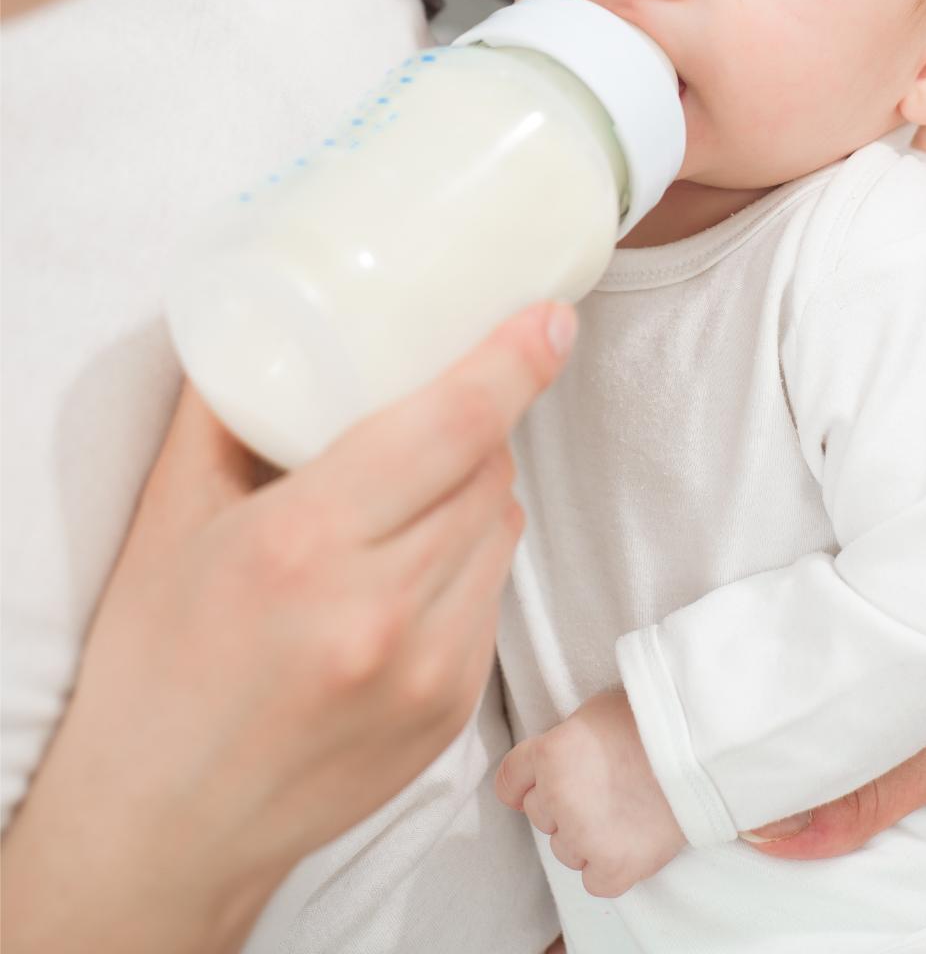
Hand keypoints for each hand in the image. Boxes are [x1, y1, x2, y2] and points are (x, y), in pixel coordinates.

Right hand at [1, 299, 576, 953]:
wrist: (159, 825)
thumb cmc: (154, 660)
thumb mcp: (170, 514)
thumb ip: (226, 406)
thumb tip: (275, 319)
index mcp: (306, 543)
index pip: (453, 426)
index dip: (513, 363)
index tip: (552, 320)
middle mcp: (379, 610)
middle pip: (488, 471)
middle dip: (478, 424)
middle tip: (435, 407)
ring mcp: (426, 672)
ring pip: (501, 530)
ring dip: (478, 492)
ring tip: (414, 492)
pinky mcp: (450, 717)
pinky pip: (492, 597)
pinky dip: (469, 561)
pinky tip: (412, 568)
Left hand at [497, 688, 685, 898]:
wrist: (704, 748)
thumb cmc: (652, 721)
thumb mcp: (595, 712)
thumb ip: (563, 740)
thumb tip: (549, 759)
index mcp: (550, 753)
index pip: (509, 781)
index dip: (525, 781)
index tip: (539, 784)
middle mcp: (559, 797)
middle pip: (538, 815)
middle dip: (561, 804)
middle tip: (602, 787)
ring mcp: (585, 837)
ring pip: (564, 850)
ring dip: (584, 837)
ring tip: (622, 809)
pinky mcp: (614, 869)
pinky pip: (592, 880)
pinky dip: (608, 866)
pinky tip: (629, 838)